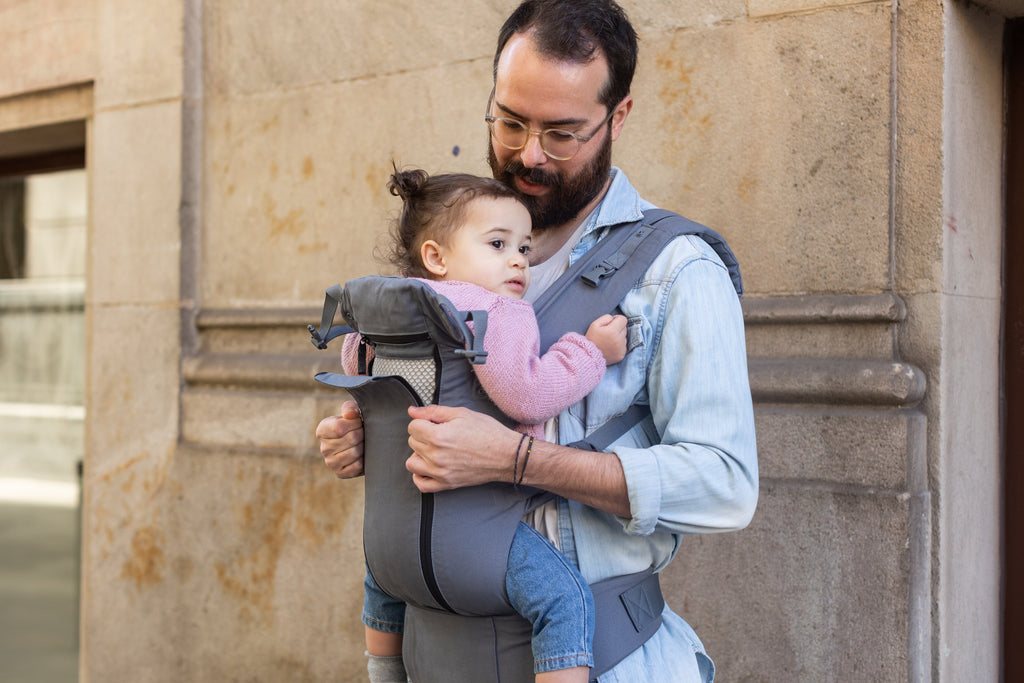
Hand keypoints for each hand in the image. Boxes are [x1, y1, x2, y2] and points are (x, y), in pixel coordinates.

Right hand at [315, 400, 364, 477]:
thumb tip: (350, 414)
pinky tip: (363, 454)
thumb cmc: (355, 424)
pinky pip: (357, 465)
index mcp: (323, 430)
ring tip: (363, 442)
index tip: (359, 422)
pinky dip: (364, 459)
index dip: (355, 423)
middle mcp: (324, 448)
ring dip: (364, 446)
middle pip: (351, 439)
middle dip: (362, 434)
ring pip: (355, 452)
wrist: (360, 443)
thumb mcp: (352, 412)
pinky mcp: (340, 473)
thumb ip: (350, 408)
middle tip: (364, 433)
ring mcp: (331, 462)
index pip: (339, 427)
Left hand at [405, 404, 520, 492]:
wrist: (506, 455)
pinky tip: (429, 466)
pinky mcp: (446, 484)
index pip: (413, 427)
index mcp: (439, 436)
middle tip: (440, 433)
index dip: (424, 421)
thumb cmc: (488, 433)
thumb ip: (433, 412)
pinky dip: (420, 476)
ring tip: (433, 449)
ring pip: (411, 463)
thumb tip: (412, 411)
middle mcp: (436, 456)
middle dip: (423, 435)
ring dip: (419, 454)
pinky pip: (421, 484)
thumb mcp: (461, 414)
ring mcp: (440, 472)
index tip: (434, 422)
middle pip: (412, 442)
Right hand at [585, 313, 627, 364]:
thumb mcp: (594, 324)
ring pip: (624, 337)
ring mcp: (621, 349)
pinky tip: (610, 347)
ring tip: (608, 341)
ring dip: (619, 337)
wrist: (588, 355)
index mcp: (613, 331)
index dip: (617, 319)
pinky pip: (624, 346)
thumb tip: (614, 318)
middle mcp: (619, 340)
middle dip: (618, 328)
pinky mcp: (621, 355)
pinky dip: (619, 345)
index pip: (623, 319)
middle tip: (608, 333)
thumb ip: (606, 317)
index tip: (611, 323)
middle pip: (624, 328)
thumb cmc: (591, 338)